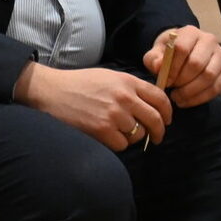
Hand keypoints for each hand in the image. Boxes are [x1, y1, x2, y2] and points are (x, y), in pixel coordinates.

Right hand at [15, 62, 171, 150]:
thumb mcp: (109, 76)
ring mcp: (114, 114)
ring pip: (139, 134)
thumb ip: (130, 87)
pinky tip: (108, 136)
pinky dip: (118, 144)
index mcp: (128, 81)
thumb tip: (152, 104)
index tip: (167, 120)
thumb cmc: (80, 83)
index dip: (168, 112)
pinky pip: (123, 144)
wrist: (53, 91)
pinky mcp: (103, 130)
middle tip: (156, 138)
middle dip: (159, 132)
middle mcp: (124, 97)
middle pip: (155, 119)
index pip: (160, 98)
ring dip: (133, 137)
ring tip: (119, 131)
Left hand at [142, 26, 220, 108]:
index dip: (173, 68)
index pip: (182, 48)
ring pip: (209, 76)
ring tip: (178, 98)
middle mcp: (209, 40)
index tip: (165, 81)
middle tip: (172, 91)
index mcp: (190, 32)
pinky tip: (188, 101)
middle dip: (182, 81)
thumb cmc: (169, 52)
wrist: (185, 52)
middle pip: (197, 63)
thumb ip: (153, 59)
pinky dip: (201, 98)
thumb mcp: (157, 52)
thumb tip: (158, 67)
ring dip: (192, 91)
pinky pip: (217, 87)